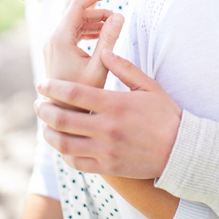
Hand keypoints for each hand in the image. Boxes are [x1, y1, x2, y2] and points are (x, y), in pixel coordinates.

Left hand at [34, 50, 181, 177]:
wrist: (181, 150)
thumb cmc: (165, 114)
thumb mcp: (149, 86)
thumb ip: (125, 68)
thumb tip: (105, 52)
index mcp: (114, 104)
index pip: (73, 93)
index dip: (52, 87)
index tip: (42, 84)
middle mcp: (106, 128)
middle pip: (62, 118)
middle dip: (44, 109)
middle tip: (38, 104)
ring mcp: (105, 149)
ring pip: (64, 143)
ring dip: (49, 132)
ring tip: (46, 125)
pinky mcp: (108, 166)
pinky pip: (76, 162)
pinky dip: (64, 153)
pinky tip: (63, 145)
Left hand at [43, 0, 123, 89]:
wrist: (65, 113)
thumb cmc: (83, 94)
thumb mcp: (100, 65)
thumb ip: (109, 39)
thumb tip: (119, 16)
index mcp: (60, 39)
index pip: (78, 5)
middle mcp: (53, 39)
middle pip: (76, 14)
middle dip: (98, 12)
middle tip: (118, 20)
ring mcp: (52, 46)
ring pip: (74, 23)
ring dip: (94, 22)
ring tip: (112, 28)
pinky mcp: (56, 52)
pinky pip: (72, 33)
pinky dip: (87, 31)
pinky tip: (101, 37)